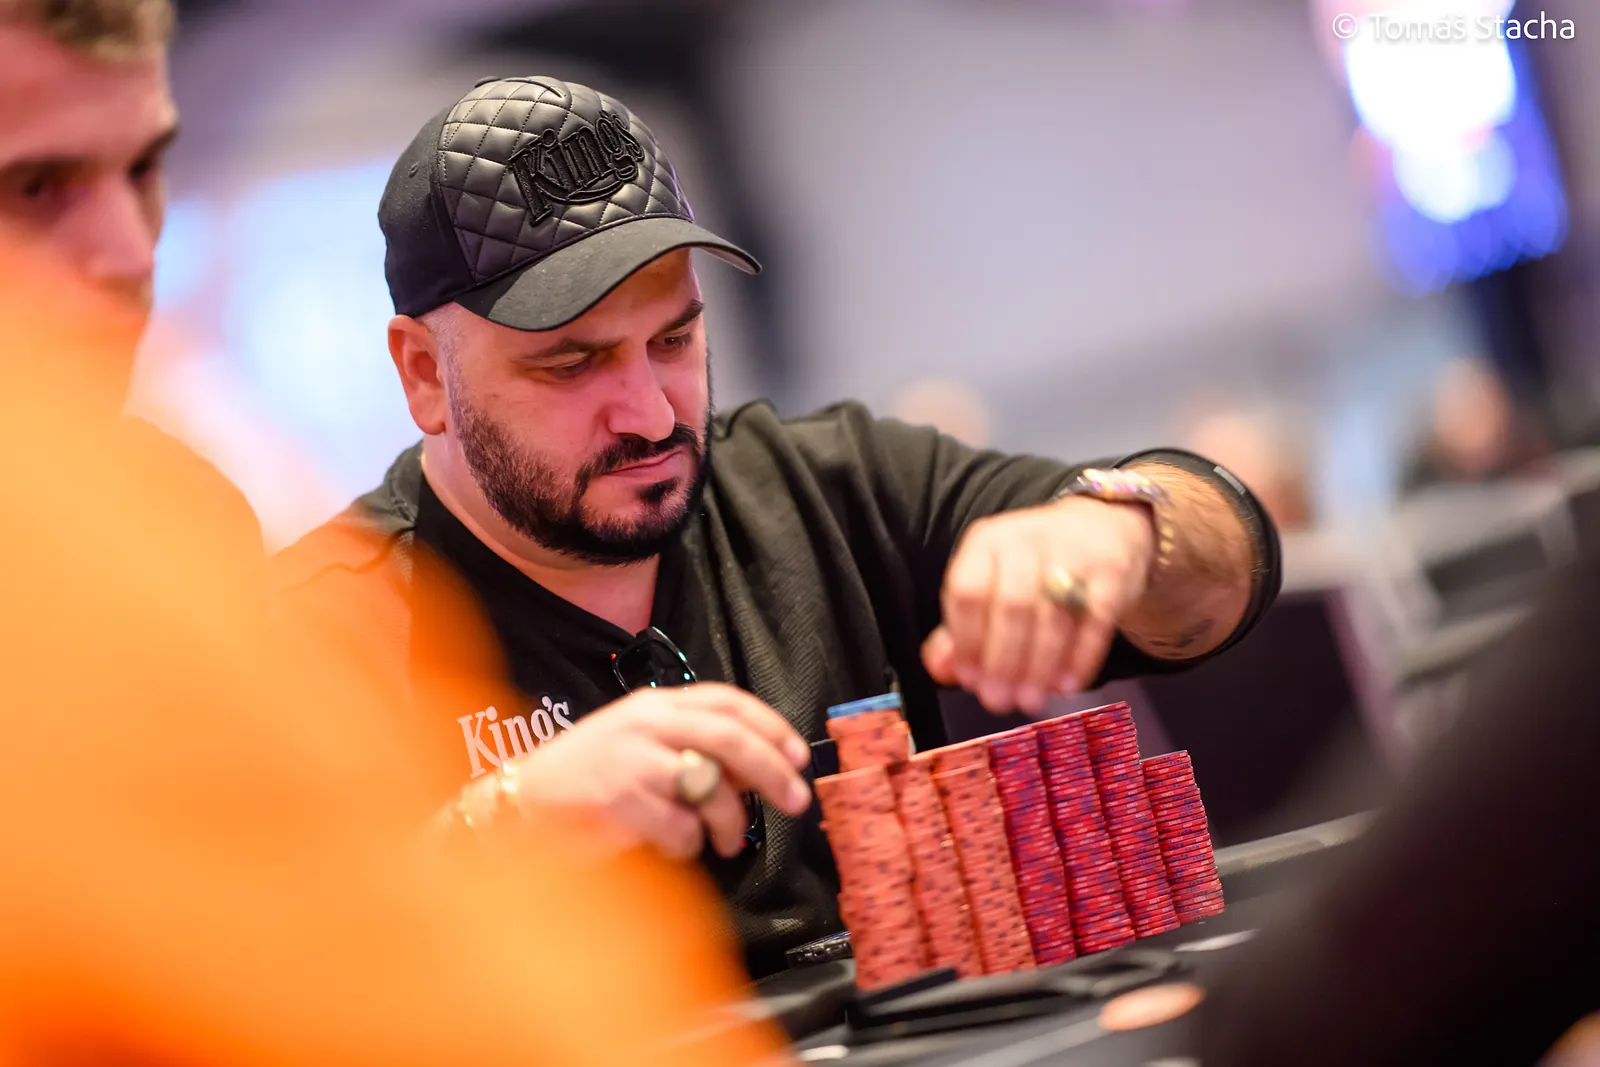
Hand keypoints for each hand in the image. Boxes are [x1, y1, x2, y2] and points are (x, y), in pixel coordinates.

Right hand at [503, 683, 812, 861]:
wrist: (522, 801)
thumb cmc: (590, 777)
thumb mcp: (642, 745)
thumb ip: (695, 749)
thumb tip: (758, 772)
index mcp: (655, 704)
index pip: (726, 700)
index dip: (770, 725)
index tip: (799, 754)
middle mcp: (645, 722)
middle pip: (729, 737)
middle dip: (772, 770)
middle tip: (796, 801)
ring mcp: (631, 759)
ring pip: (709, 785)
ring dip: (730, 821)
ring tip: (728, 842)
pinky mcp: (618, 799)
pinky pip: (679, 827)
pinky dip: (688, 844)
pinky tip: (676, 846)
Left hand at [922, 497, 1154, 715]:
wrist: (1101, 530)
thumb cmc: (1032, 569)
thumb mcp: (990, 585)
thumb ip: (959, 629)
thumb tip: (940, 668)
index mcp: (987, 541)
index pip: (968, 591)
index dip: (966, 640)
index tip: (970, 679)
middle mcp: (1027, 540)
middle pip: (1011, 606)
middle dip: (1003, 661)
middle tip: (999, 701)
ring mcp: (1074, 552)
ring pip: (1053, 617)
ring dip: (1040, 666)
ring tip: (1030, 701)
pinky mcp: (1112, 571)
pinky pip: (1096, 620)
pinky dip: (1081, 657)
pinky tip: (1067, 686)